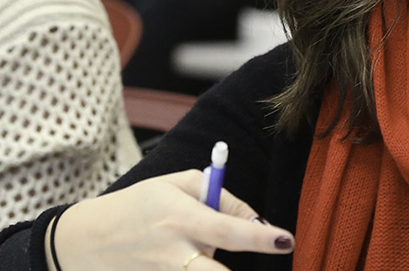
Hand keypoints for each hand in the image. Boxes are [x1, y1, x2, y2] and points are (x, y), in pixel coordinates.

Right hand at [45, 170, 294, 270]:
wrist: (84, 241)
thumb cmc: (138, 204)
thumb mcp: (176, 184)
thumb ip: (218, 194)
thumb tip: (254, 218)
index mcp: (181, 217)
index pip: (230, 230)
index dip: (261, 237)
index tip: (286, 240)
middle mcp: (174, 252)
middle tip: (273, 256)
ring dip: (214, 264)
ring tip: (199, 248)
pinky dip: (198, 267)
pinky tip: (185, 256)